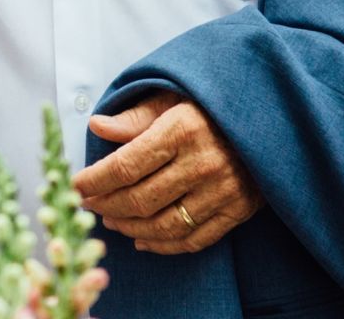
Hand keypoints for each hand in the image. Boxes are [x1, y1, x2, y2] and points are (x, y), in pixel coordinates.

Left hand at [75, 91, 262, 254]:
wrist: (269, 118)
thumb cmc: (210, 105)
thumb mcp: (172, 97)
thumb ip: (134, 117)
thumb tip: (96, 126)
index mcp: (182, 130)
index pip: (126, 165)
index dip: (95, 181)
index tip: (75, 186)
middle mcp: (204, 163)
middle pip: (141, 199)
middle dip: (106, 206)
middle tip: (87, 205)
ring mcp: (224, 191)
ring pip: (164, 224)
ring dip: (130, 228)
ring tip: (110, 220)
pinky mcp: (239, 210)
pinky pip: (194, 239)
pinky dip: (164, 245)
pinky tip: (142, 240)